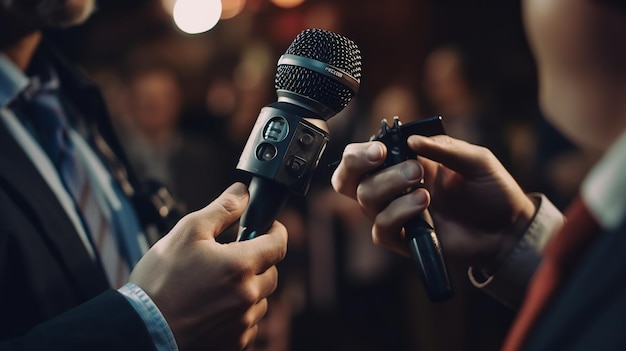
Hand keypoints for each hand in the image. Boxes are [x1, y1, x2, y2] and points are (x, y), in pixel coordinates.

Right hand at [129, 182, 287, 350]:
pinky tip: (212, 307)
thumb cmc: (160, 282)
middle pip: (271, 271)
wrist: (141, 330)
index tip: (264, 227)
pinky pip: (248, 323)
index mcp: (241, 265)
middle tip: (229, 257)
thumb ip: (221, 209)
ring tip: (214, 286)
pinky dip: (237, 313)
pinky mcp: (235, 343)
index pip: (279, 243)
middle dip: (256, 260)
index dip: (274, 230)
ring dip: (246, 288)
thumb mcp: (187, 232)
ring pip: (260, 298)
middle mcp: (248, 296)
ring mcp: (243, 323)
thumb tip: (243, 193)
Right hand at [331, 135, 535, 270]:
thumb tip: (410, 140)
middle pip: (348, 179)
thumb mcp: (476, 160)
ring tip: (424, 188)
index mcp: (403, 162)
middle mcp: (393, 188)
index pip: (362, 156)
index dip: (359, 152)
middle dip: (358, 165)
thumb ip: (444, 148)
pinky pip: (382, 230)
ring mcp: (396, 214)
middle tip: (387, 157)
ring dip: (389, 187)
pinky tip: (424, 206)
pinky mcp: (404, 240)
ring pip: (366, 200)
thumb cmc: (491, 191)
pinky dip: (398, 214)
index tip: (380, 150)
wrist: (508, 230)